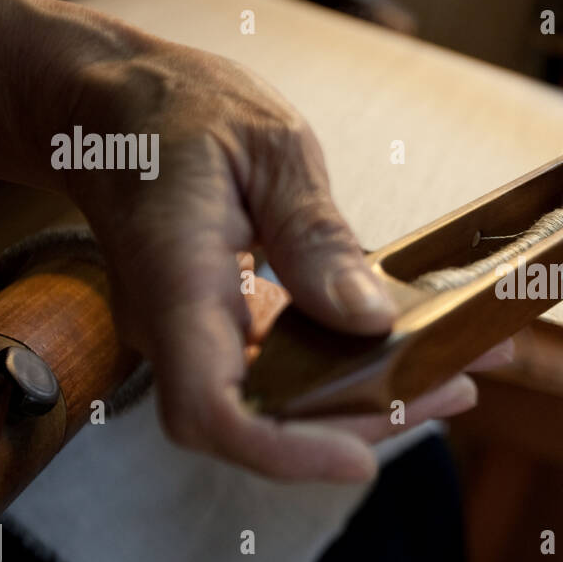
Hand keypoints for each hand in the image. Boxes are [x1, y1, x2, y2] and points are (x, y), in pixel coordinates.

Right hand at [62, 39, 505, 482]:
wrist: (109, 102)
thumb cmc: (179, 108)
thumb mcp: (269, 147)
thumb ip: (316, 236)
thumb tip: (369, 318)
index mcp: (176, 279)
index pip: (209, 408)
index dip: (283, 451)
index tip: (360, 459)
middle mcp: (174, 325)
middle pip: (257, 421)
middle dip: (358, 423)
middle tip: (453, 390)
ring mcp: (191, 333)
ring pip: (272, 404)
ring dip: (360, 403)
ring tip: (451, 377)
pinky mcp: (216, 326)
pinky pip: (278, 369)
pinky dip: (343, 369)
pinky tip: (407, 350)